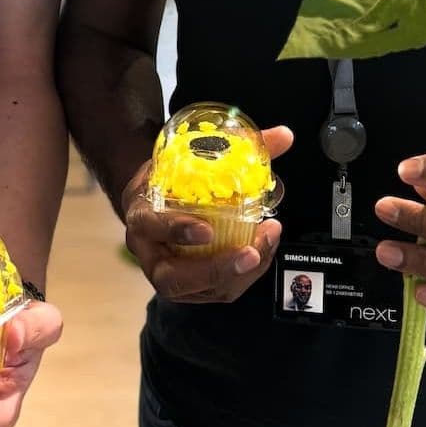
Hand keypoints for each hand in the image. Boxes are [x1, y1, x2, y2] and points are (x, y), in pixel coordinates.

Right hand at [122, 125, 292, 303]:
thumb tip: (284, 135)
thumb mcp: (188, 156)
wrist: (152, 200)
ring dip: (235, 276)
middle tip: (250, 253)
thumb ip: (237, 145)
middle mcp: (148, 252)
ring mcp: (166, 274)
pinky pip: (214, 291)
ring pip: (196, 291)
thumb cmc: (170, 178)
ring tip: (263, 249)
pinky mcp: (188, 287)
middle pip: (172, 278)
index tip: (206, 228)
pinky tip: (262, 253)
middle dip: (214, 270)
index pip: (149, 225)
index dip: (175, 229)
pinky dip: (242, 276)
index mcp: (141, 214)